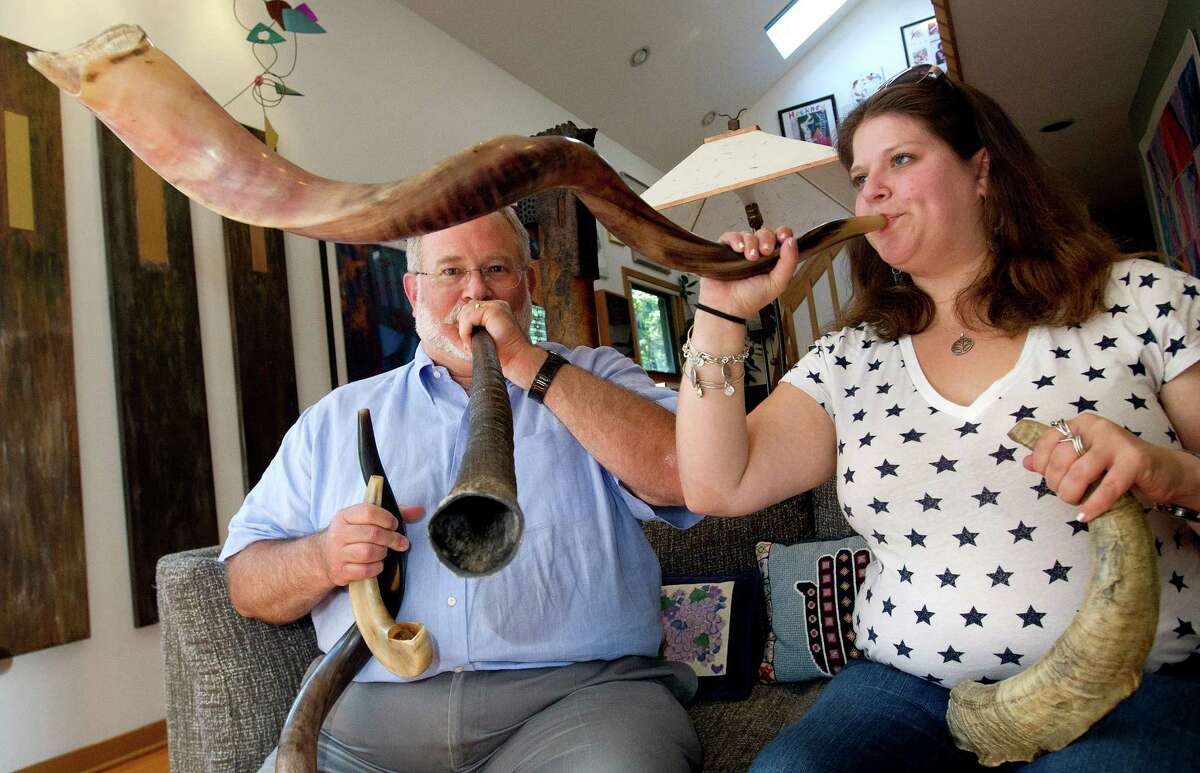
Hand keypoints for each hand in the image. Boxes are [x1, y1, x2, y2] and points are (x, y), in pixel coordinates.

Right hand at [318, 502, 422, 585]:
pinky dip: (376, 568)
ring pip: (368, 552)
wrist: (323, 557)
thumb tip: (419, 511)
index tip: (394, 525)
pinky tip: (377, 564)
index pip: (369, 511)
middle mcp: (338, 533)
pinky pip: (364, 571)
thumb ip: (395, 513)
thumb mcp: (367, 519)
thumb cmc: (352, 535)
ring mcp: (337, 553)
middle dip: (391, 539)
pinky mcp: (340, 571)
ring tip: (384, 552)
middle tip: (401, 543)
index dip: (387, 518)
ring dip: (382, 553)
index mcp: (345, 516)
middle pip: (372, 533)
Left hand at [455, 299, 545, 387]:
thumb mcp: (473, 343)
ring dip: (463, 329)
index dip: (465, 326)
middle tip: (469, 345)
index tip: (469, 343)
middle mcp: (496, 305)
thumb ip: (458, 334)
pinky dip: (466, 329)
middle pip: (466, 309)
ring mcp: (496, 306)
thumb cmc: (499, 353)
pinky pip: (470, 315)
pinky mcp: (494, 310)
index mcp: (493, 310)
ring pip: (466, 311)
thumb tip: (441, 326)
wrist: (515, 359)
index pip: (470, 310)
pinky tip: (472, 340)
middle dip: (463, 328)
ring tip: (470, 344)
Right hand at [696, 226, 799, 318]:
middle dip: (767, 239)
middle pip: (765, 232)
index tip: (783, 237)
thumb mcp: (778, 283)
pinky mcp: (724, 250)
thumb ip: (789, 263)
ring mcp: (740, 251)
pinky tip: (739, 250)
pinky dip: (736, 240)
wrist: (728, 307)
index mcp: (772, 259)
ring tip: (750, 258)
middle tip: (765, 252)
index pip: (780, 238)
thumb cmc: (751, 299)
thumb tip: (792, 241)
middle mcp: (757, 253)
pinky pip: (730, 236)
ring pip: (749, 234)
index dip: (783, 234)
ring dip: (751, 243)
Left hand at [1022, 413, 1193, 521]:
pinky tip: (1085, 515)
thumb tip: (1026, 463)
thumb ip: (1055, 458)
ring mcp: (1117, 442)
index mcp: (1081, 423)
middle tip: (1066, 494)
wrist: (1162, 470)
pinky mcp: (1134, 461)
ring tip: (1076, 503)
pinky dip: (1093, 506)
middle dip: (1056, 483)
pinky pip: (1106, 489)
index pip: (1047, 441)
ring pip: (1079, 474)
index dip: (1041, 464)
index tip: (1049, 479)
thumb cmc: (1116, 465)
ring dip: (1072, 494)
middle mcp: (1097, 427)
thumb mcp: (1084, 458)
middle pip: (1060, 459)